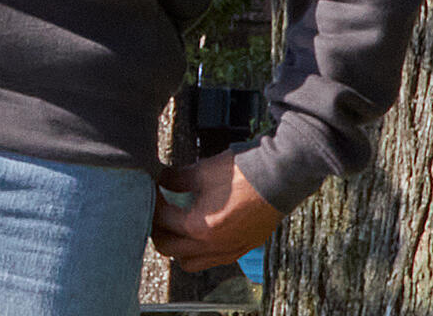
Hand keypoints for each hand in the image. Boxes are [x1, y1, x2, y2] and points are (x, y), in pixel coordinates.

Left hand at [151, 149, 283, 271]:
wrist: (278, 178)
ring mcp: (228, 251)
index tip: (153, 191)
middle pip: (169, 249)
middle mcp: (212, 246)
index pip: (162, 221)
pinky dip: (200, 250)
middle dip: (158, 230)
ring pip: (189, 262)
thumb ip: (177, 178)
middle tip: (158, 212)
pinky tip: (200, 230)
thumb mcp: (203, 170)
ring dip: (178, 247)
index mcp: (199, 227)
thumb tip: (162, 178)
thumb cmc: (243, 174)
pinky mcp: (241, 249)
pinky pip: (212, 260)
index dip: (154, 203)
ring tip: (176, 225)